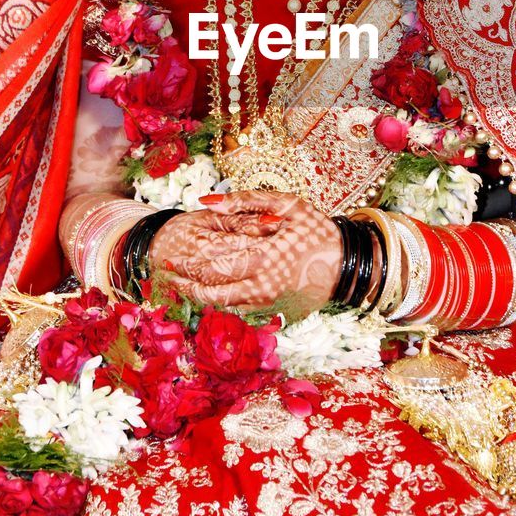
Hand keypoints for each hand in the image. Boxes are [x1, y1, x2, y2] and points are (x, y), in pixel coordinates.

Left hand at [150, 190, 342, 311]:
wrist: (349, 264)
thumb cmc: (318, 230)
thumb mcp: (287, 206)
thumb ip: (245, 202)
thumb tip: (207, 202)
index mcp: (263, 260)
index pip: (213, 268)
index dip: (187, 266)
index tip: (169, 258)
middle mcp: (263, 287)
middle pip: (213, 293)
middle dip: (185, 284)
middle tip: (166, 276)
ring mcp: (270, 304)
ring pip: (225, 307)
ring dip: (200, 298)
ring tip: (181, 286)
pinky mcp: (276, 313)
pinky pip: (242, 311)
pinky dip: (223, 304)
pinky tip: (212, 293)